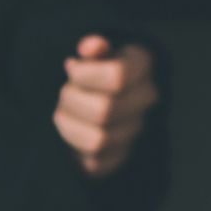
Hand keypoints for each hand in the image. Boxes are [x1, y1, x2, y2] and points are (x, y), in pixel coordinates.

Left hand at [52, 34, 158, 178]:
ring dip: (70, 125)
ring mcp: (136, 129)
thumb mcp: (92, 52)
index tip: (71, 68)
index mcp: (142, 65)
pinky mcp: (120, 156)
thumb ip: (92, 47)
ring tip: (63, 112)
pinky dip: (74, 147)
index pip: (116, 77)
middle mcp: (146, 98)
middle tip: (64, 92)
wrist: (99, 99)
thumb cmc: (92, 70)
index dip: (84, 75)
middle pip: (104, 111)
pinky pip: (94, 163)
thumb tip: (91, 47)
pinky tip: (72, 129)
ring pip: (97, 140)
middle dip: (72, 101)